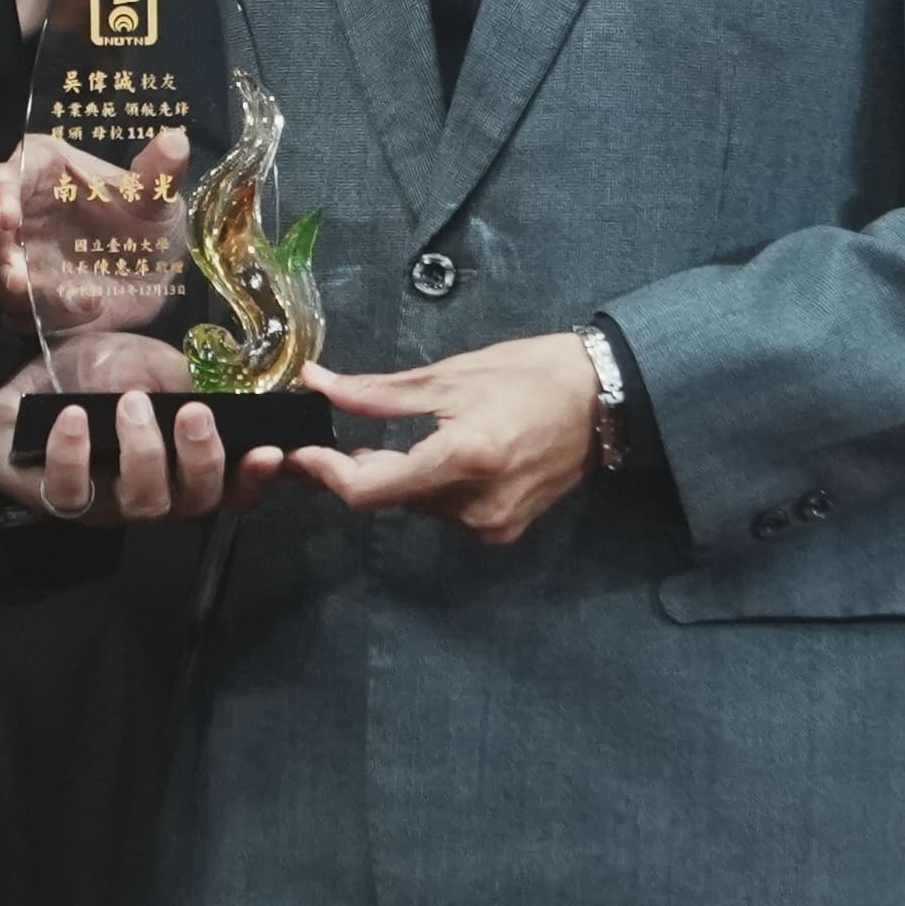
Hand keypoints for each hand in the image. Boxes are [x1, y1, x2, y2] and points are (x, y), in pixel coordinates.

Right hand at [0, 127, 190, 339]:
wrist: (154, 269)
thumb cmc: (145, 216)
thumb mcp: (156, 195)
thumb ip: (159, 173)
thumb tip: (176, 143)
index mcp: (37, 170)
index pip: (5, 176)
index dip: (0, 195)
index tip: (8, 216)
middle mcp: (17, 213)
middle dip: (0, 254)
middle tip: (17, 276)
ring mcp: (17, 258)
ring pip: (0, 276)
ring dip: (24, 291)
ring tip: (67, 296)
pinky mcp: (27, 298)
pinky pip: (24, 311)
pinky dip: (50, 313)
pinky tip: (88, 307)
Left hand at [0, 327, 298, 523]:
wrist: (28, 383)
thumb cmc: (99, 374)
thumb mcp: (147, 361)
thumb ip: (179, 378)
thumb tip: (212, 392)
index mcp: (184, 467)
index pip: (233, 490)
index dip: (256, 479)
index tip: (270, 451)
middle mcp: (154, 495)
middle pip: (194, 502)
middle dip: (200, 458)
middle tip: (192, 412)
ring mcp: (106, 504)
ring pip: (140, 503)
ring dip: (144, 453)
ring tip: (130, 404)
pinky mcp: (56, 500)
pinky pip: (70, 493)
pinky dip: (73, 454)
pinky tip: (73, 416)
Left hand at [283, 339, 603, 544]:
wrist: (603, 399)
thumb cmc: (528, 374)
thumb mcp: (449, 376)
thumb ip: (377, 392)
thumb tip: (316, 385)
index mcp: (462, 459)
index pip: (369, 490)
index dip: (325, 473)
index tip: (301, 450)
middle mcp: (476, 505)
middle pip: (390, 498)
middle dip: (359, 469)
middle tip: (339, 435)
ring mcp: (492, 525)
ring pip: (416, 505)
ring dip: (398, 477)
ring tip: (401, 437)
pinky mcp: (504, 531)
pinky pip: (446, 512)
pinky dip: (431, 487)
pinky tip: (440, 456)